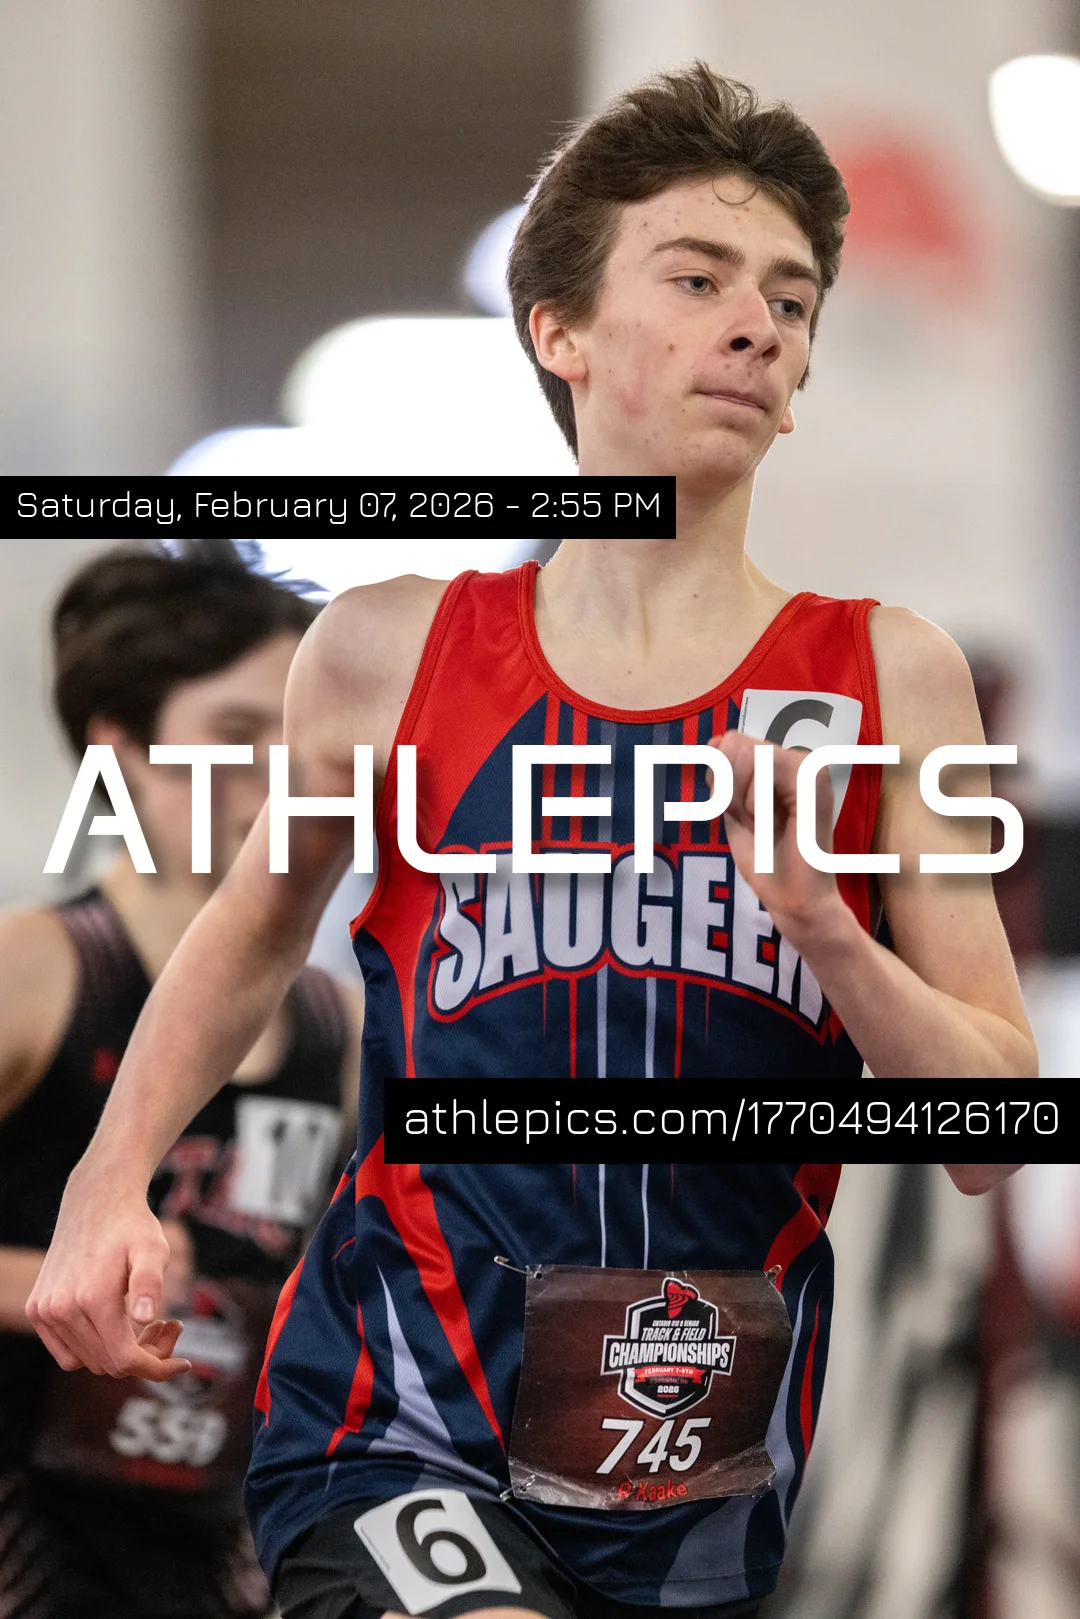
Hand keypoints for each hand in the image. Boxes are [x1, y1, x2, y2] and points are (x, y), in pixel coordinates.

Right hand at [26, 1162, 191, 1381]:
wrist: (94, 1202)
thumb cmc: (131, 1226)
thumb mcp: (153, 1248)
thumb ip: (149, 1283)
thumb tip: (146, 1318)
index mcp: (93, 1297)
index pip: (125, 1359)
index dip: (157, 1368)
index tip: (184, 1363)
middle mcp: (63, 1309)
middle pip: (109, 1365)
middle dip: (144, 1355)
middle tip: (170, 1325)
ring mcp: (46, 1312)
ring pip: (89, 1362)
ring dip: (119, 1352)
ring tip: (146, 1320)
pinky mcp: (38, 1310)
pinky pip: (67, 1353)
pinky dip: (93, 1348)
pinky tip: (116, 1322)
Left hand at [715, 730, 847, 947]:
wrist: (795, 899)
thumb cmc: (766, 861)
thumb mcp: (733, 811)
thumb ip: (724, 777)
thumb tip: (715, 740)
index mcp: (776, 766)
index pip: (729, 742)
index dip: (719, 778)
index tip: (739, 813)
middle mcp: (795, 759)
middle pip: (734, 742)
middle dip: (728, 787)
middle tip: (753, 822)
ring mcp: (807, 766)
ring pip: (747, 752)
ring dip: (742, 798)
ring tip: (763, 824)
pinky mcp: (813, 777)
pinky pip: (764, 767)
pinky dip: (755, 800)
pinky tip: (770, 822)